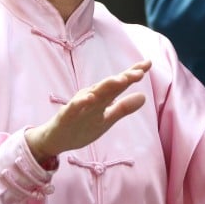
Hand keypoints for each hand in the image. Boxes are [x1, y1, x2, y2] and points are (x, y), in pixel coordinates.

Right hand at [24, 61, 150, 163]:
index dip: (133, 73)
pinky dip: (81, 102)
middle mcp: (91, 97)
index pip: (119, 83)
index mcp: (101, 97)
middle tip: (139, 73)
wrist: (55, 139)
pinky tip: (90, 98)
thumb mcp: (107, 119)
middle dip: (123, 79)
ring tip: (120, 80)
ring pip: (93, 94)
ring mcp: (78, 106)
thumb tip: (144, 96)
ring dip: (106, 86)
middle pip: (109, 86)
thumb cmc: (82, 126)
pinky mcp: (66, 115)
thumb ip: (123, 108)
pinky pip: (74, 108)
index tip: (148, 63)